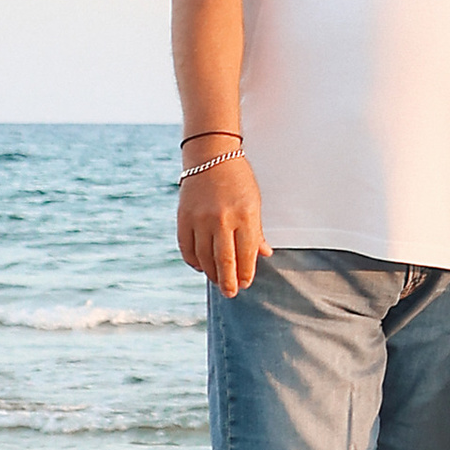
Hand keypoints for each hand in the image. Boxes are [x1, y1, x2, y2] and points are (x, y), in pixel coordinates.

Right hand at [177, 153, 268, 296]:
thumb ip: (257, 231)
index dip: (245, 273)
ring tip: (218, 281)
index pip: (245, 255)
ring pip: (204, 258)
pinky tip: (201, 266)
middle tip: (231, 293)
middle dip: (228, 282)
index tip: (245, 283)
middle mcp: (221, 219)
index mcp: (244, 215)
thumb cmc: (238, 180)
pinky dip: (194, 261)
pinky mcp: (183, 218)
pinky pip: (187, 249)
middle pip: (224, 261)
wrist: (211, 156)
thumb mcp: (254, 202)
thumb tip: (265, 254)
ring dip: (211, 274)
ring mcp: (200, 219)